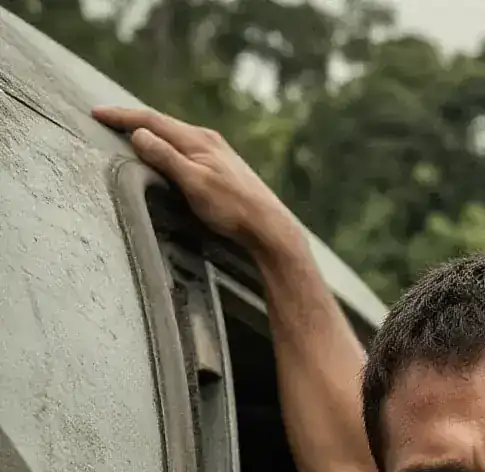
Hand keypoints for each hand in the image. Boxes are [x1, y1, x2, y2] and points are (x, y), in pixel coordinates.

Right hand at [92, 106, 301, 259]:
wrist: (270, 228)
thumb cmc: (232, 209)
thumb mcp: (194, 183)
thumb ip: (165, 157)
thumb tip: (138, 134)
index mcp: (196, 139)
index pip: (150, 120)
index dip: (122, 117)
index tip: (97, 114)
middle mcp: (206, 139)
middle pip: (162, 124)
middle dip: (133, 120)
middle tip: (107, 119)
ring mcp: (216, 153)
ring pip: (175, 136)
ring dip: (150, 132)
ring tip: (130, 132)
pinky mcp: (222, 168)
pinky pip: (186, 149)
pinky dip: (167, 146)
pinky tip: (167, 154)